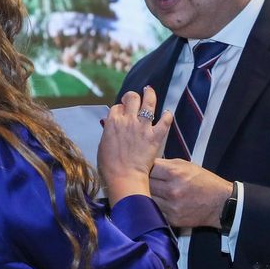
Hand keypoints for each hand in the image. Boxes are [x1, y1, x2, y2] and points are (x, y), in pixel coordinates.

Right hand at [98, 87, 172, 204]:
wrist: (124, 177)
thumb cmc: (109, 166)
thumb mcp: (102, 146)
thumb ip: (108, 133)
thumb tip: (110, 127)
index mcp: (113, 122)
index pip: (117, 107)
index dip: (120, 109)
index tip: (121, 113)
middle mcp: (128, 120)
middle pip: (132, 98)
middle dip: (132, 96)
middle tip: (134, 99)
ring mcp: (143, 127)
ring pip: (149, 102)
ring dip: (150, 95)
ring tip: (149, 91)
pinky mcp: (155, 136)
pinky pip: (165, 121)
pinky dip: (167, 116)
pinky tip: (167, 114)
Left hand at [149, 158, 231, 228]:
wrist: (220, 203)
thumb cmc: (203, 181)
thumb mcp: (187, 165)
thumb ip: (166, 164)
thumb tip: (147, 163)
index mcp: (175, 173)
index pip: (148, 168)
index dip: (143, 168)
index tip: (142, 168)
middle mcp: (171, 190)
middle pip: (143, 184)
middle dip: (141, 181)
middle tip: (140, 180)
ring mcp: (171, 206)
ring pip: (146, 199)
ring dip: (144, 195)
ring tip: (145, 192)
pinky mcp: (172, 219)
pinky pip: (155, 211)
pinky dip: (153, 207)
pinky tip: (156, 203)